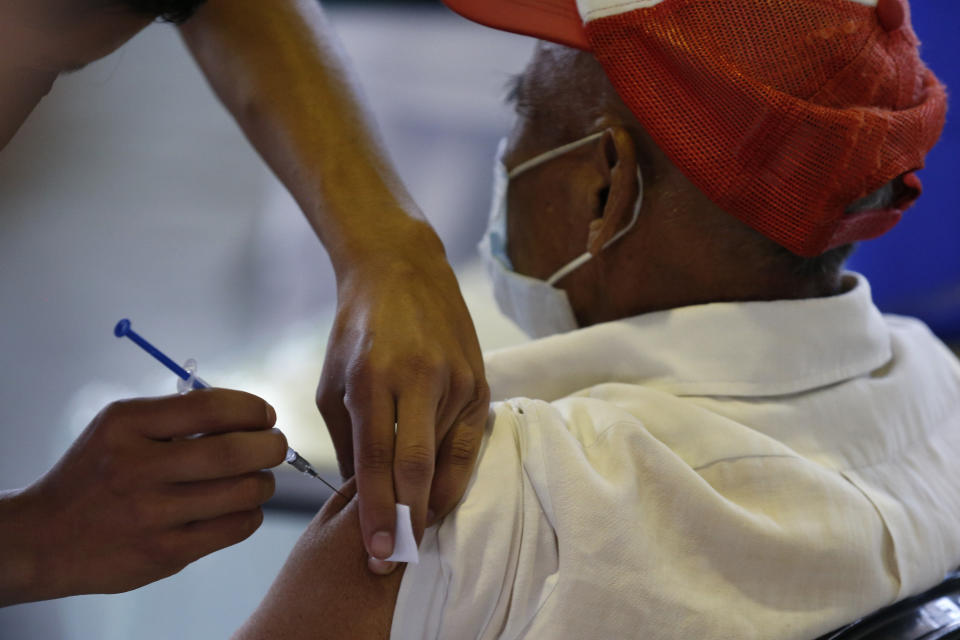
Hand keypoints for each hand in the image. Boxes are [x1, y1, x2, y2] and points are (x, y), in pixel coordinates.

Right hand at [0, 389, 285, 605]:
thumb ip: (178, 414)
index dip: (252, 408)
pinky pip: (236, 527)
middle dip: (271, 445)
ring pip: (243, 492)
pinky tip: (239, 506)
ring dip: (264, 482)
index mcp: (127, 426)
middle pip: (234, 453)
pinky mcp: (165, 553)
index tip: (265, 414)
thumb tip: (252, 414)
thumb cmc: (99, 472)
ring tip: (256, 478)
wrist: (45, 538)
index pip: (211, 407)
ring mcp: (151, 515)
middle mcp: (137, 469)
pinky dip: (251, 513)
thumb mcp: (120, 427)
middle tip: (275, 445)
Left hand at [317, 228, 489, 568]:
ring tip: (415, 529)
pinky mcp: (480, 381)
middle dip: (408, 520)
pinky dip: (454, 473)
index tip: (379, 554)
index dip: (377, 513)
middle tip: (400, 557)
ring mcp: (456, 379)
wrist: (403, 271)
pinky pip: (469, 442)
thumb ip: (349, 442)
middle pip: (418, 467)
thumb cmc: (357, 331)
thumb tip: (364, 495)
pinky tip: (440, 494)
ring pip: (448, 458)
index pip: (376, 462)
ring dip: (432, 500)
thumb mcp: (333, 384)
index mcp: (373, 379)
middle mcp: (420, 379)